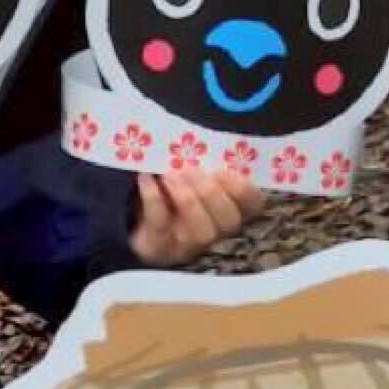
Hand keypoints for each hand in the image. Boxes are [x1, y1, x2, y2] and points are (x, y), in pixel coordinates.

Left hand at [129, 171, 267, 265]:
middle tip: (190, 169)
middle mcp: (216, 231)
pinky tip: (146, 179)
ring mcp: (189, 244)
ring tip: (169, 174)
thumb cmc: (173, 188)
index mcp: (231, 208)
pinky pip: (161, 225)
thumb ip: (204, 162)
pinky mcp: (160, 247)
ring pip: (201, 232)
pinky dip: (153, 198)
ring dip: (187, 199)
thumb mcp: (192, 173)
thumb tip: (202, 140)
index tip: (222, 168)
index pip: (254, 204)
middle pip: (229, 221)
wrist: (135, 221)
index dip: (243, 189)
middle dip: (211, 193)